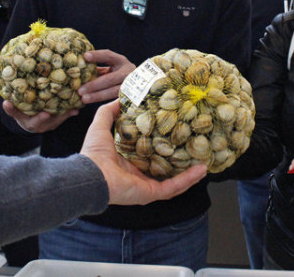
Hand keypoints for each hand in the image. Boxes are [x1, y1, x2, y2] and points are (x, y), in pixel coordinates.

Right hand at [2, 100, 78, 132]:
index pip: (36, 123)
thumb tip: (5, 102)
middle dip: (60, 116)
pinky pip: (66, 115)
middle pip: (53, 122)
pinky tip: (78, 106)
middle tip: (68, 109)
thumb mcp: (16, 115)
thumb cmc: (23, 116)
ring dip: (68, 113)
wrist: (30, 123)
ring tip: (75, 106)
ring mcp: (52, 123)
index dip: (40, 119)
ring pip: (61, 118)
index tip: (46, 114)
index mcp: (33, 124)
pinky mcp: (59, 119)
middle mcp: (44, 126)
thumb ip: (12, 110)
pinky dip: (72, 111)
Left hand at [77, 49, 135, 103]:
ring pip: (113, 91)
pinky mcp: (130, 95)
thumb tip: (77, 69)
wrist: (137, 85)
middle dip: (94, 85)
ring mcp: (131, 85)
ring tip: (83, 99)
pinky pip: (114, 99)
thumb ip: (96, 69)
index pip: (109, 56)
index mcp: (121, 61)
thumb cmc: (115, 75)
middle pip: (110, 78)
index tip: (85, 56)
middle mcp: (128, 72)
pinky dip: (101, 100)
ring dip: (97, 95)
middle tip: (79, 90)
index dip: (98, 56)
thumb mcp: (109, 69)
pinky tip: (90, 102)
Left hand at [81, 100, 206, 204]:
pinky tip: (201, 170)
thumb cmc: (93, 153)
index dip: (163, 145)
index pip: (150, 155)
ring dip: (189, 174)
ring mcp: (146, 186)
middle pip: (165, 169)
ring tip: (204, 163)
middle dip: (181, 161)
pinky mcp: (151, 192)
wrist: (89, 175)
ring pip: (174, 181)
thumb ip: (109, 112)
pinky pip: (173, 187)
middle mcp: (139, 176)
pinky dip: (187, 180)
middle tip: (195, 150)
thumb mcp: (101, 126)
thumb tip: (120, 99)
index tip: (176, 133)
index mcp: (128, 162)